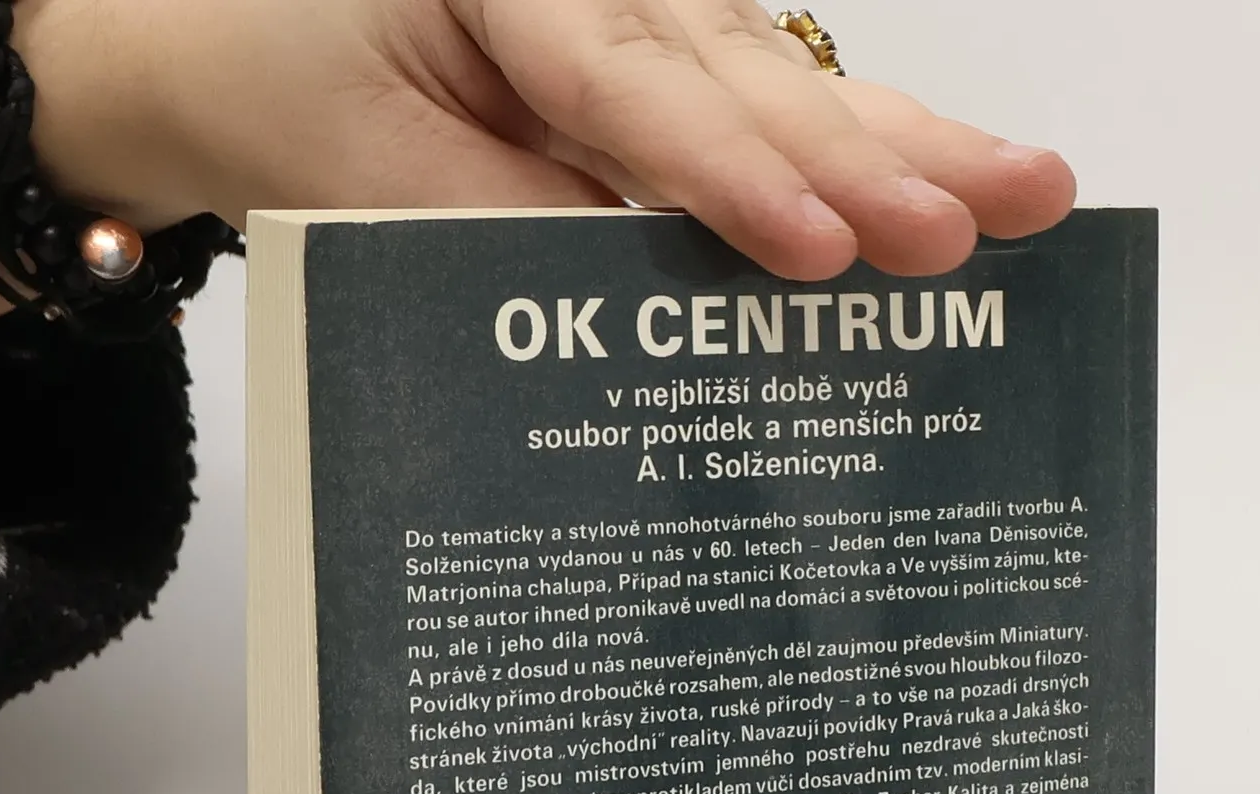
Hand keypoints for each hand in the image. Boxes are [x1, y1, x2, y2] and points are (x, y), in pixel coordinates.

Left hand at [16, 0, 1074, 280]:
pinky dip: (861, 154)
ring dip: (909, 148)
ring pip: (785, 83)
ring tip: (1029, 195)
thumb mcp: (367, 181)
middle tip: (997, 214)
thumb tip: (652, 300)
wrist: (230, 48)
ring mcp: (644, 15)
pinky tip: (953, 184)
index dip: (734, 176)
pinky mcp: (665, 66)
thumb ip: (509, 235)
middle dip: (878, 156)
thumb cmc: (285, 92)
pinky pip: (768, 109)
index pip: (632, 87)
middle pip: (748, 72)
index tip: (821, 248)